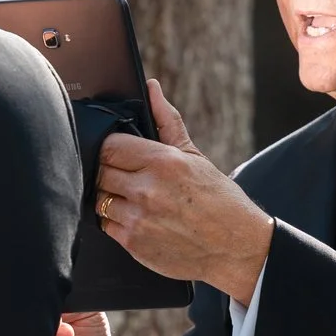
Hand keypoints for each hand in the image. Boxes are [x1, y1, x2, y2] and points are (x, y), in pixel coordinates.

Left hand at [94, 80, 274, 303]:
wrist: (236, 246)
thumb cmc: (218, 199)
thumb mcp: (194, 156)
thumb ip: (167, 122)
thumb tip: (151, 89)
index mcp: (163, 161)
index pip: (109, 146)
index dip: (108, 148)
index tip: (116, 153)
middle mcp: (147, 189)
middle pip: (99, 172)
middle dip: (108, 172)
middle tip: (124, 177)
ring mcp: (138, 218)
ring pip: (99, 199)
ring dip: (110, 197)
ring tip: (133, 198)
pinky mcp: (133, 243)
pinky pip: (106, 225)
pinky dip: (115, 220)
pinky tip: (136, 217)